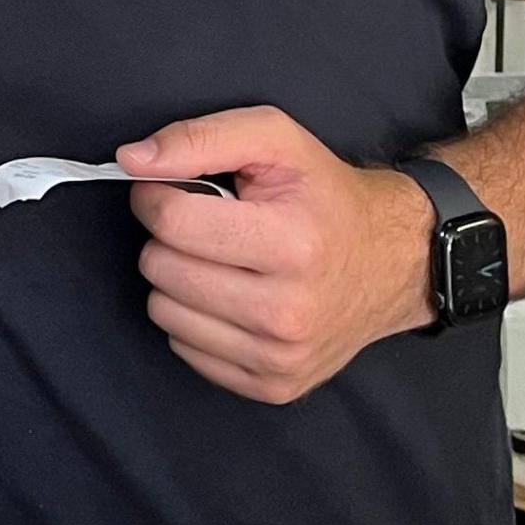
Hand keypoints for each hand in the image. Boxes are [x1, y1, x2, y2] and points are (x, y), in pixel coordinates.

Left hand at [118, 108, 436, 405]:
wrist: (393, 263)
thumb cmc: (327, 196)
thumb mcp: (276, 139)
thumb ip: (200, 138)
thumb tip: (131, 160)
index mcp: (292, 244)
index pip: (172, 222)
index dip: (157, 195)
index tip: (173, 189)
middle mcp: (288, 311)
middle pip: (162, 269)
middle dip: (169, 238)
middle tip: (209, 227)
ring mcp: (281, 357)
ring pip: (163, 312)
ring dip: (178, 280)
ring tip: (221, 261)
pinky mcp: (273, 387)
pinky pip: (184, 348)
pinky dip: (195, 318)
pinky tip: (231, 296)